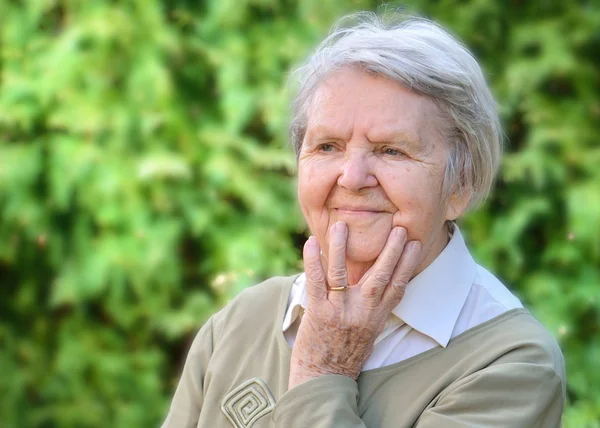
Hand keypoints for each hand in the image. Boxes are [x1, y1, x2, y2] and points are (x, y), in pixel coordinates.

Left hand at [288, 222, 420, 388]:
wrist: (324, 378)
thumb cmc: (345, 355)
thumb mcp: (368, 334)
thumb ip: (373, 310)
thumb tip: (377, 288)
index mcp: (377, 317)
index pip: (398, 286)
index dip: (408, 264)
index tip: (415, 244)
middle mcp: (362, 312)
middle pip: (380, 275)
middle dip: (391, 250)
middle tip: (399, 228)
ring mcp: (340, 310)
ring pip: (343, 272)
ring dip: (342, 247)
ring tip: (342, 224)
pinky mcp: (319, 312)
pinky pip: (316, 281)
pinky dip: (313, 260)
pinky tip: (312, 242)